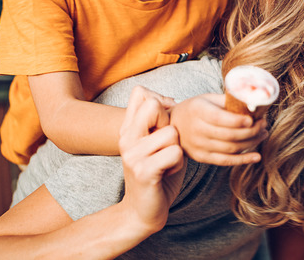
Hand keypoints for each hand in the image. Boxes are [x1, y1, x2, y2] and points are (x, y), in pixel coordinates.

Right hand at [119, 86, 185, 234]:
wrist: (143, 210)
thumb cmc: (158, 172)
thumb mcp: (157, 141)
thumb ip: (160, 121)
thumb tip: (170, 99)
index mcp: (128, 128)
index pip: (140, 92)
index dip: (161, 102)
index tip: (164, 122)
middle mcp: (126, 138)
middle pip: (154, 105)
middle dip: (170, 124)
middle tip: (165, 146)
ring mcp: (132, 154)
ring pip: (171, 132)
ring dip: (177, 149)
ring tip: (166, 163)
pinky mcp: (143, 171)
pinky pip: (175, 153)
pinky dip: (178, 163)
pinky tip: (167, 172)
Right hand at [170, 93, 268, 165]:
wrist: (173, 125)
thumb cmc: (196, 108)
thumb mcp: (208, 98)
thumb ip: (228, 101)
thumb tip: (253, 103)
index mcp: (198, 110)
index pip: (220, 118)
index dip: (239, 121)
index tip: (254, 119)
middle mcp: (196, 129)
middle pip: (228, 135)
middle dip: (251, 131)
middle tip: (264, 124)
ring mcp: (198, 146)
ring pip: (230, 148)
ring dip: (251, 142)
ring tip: (263, 134)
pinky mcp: (201, 157)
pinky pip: (225, 161)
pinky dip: (243, 160)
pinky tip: (257, 156)